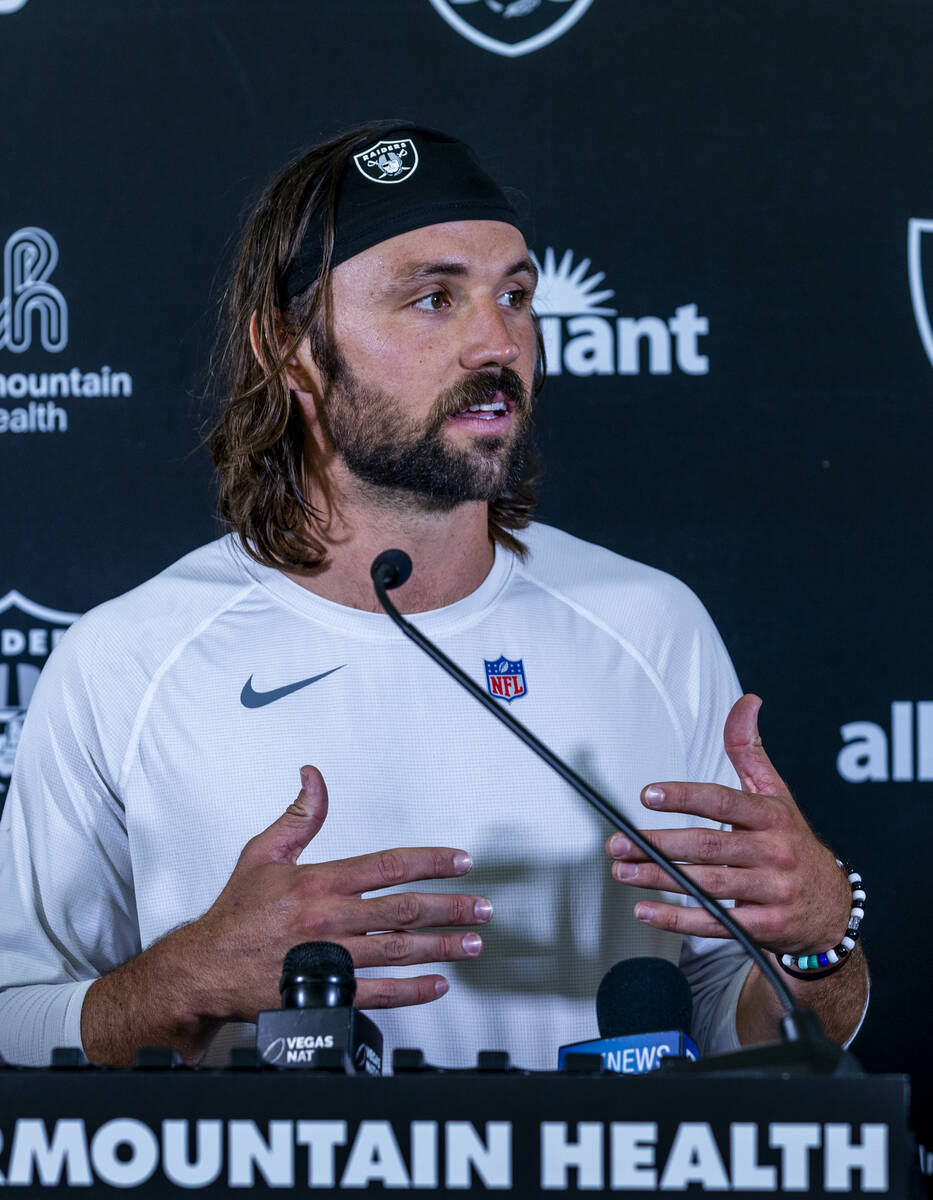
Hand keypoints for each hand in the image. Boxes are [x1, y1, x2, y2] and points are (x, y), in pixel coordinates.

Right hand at [196, 765, 490, 1021]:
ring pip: (398, 951)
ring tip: (472, 943)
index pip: (387, 866)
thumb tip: (313, 777)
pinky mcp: (324, 994)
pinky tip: (437, 985)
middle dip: (450, 908)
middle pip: (403, 910)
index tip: (460, 862)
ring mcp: (330, 960)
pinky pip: (377, 993)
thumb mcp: (262, 854)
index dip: (430, 862)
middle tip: (482, 908)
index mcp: (318, 883)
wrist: (202, 971)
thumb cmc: (233, 915)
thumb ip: (298, 817)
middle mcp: (328, 920)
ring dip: (441, 947)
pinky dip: (412, 992)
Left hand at [605, 695, 850, 954]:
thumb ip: (750, 750)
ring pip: (706, 885)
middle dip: (657, 845)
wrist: (832, 907)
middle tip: (618, 844)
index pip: (723, 801)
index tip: (648, 794)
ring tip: (623, 872)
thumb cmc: (792, 843)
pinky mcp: (765, 927)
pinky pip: (716, 923)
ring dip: (659, 879)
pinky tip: (646, 910)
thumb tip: (746, 702)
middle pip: (708, 847)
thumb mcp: (777, 794)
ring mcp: (771, 891)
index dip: (684, 796)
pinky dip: (678, 919)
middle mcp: (774, 852)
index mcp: (772, 816)